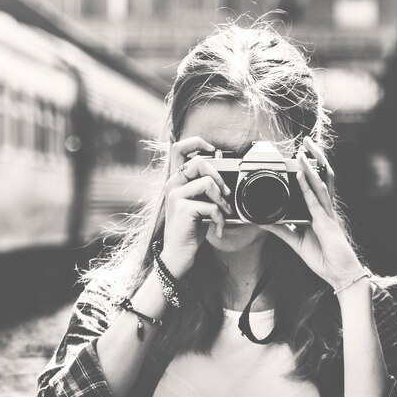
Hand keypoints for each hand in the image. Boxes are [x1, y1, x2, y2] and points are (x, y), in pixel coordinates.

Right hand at [161, 136, 232, 278]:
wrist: (178, 254)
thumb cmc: (190, 229)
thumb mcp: (197, 203)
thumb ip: (204, 186)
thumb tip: (219, 167)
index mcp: (175, 180)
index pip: (178, 148)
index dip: (196, 142)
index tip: (212, 149)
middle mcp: (172, 184)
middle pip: (198, 161)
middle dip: (218, 175)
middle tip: (224, 193)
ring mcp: (175, 196)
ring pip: (207, 182)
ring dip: (221, 200)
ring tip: (223, 212)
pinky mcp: (182, 209)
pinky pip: (211, 206)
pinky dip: (220, 218)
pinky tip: (217, 228)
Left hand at [259, 136, 363, 288]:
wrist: (341, 275)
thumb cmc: (324, 258)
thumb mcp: (296, 241)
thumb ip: (280, 229)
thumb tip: (262, 220)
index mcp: (321, 212)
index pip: (317, 184)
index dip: (311, 168)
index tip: (302, 154)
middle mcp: (326, 209)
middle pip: (323, 176)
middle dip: (316, 157)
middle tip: (307, 141)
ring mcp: (328, 215)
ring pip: (321, 184)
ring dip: (311, 166)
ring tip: (302, 151)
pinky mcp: (326, 224)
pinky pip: (315, 201)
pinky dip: (307, 187)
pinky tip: (301, 175)